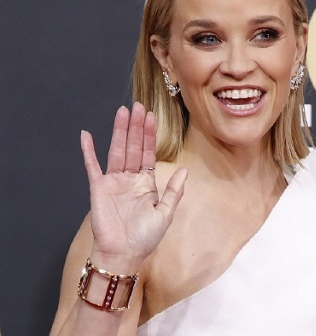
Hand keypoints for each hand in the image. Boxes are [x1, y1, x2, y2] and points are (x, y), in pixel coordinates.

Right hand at [80, 102, 187, 271]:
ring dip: (119, 131)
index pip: (147, 153)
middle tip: (138, 106)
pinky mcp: (98, 188)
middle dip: (136, 127)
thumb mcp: (165, 212)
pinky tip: (86, 135)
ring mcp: (113, 182)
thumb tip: (185, 170)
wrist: (123, 254)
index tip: (152, 116)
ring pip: (116, 151)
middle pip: (132, 147)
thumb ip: (174, 191)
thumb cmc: (145, 238)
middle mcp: (129, 179)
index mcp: (145, 184)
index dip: (149, 135)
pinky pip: (92, 166)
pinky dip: (88, 151)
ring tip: (122, 112)